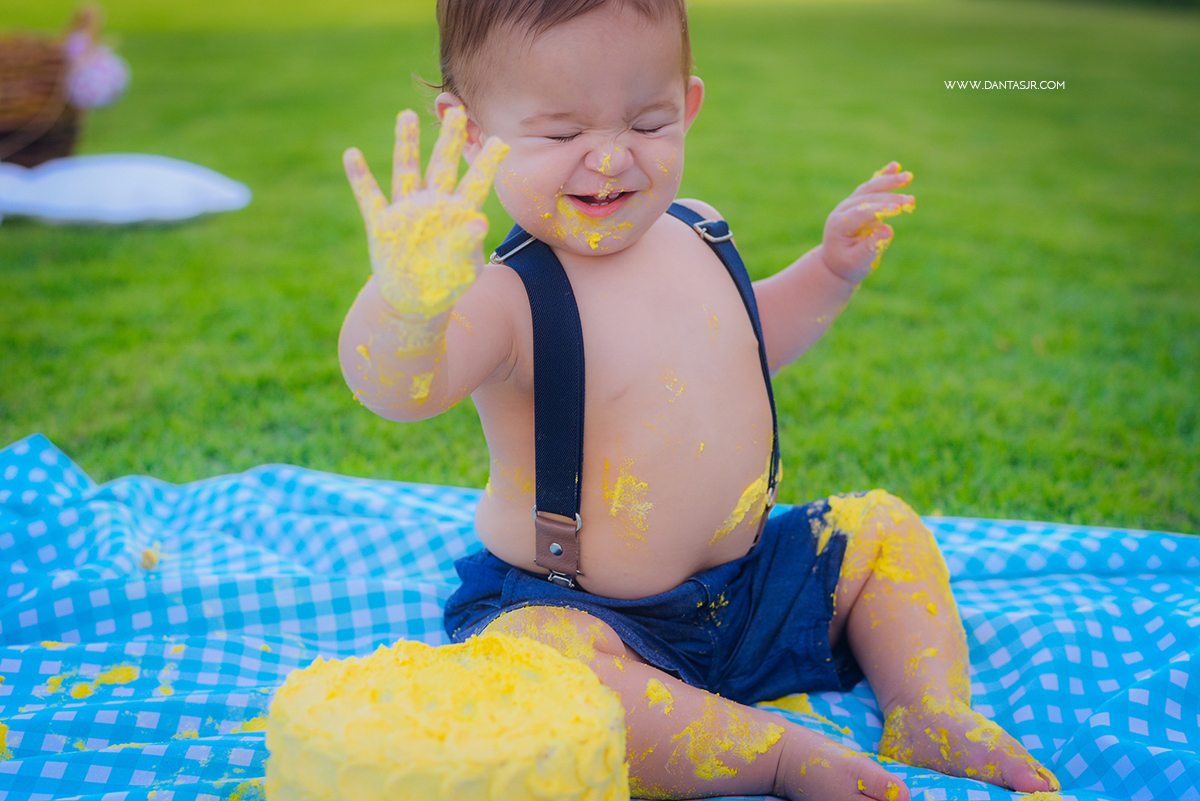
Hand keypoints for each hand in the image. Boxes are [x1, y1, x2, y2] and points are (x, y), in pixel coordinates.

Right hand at [343, 107, 508, 318]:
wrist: (415, 303)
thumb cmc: (446, 283)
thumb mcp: (463, 268)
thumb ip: (468, 243)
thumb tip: (480, 222)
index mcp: (457, 215)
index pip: (475, 184)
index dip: (486, 163)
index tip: (499, 141)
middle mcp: (432, 206)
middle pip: (441, 166)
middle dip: (448, 140)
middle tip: (456, 112)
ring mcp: (406, 212)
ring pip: (406, 171)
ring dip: (406, 144)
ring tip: (406, 115)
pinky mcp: (382, 225)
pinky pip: (369, 197)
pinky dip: (360, 177)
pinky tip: (352, 154)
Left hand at [820, 161, 914, 283]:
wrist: (836, 261)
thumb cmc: (848, 264)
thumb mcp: (857, 262)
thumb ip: (870, 248)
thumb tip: (888, 230)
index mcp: (839, 225)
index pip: (861, 214)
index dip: (879, 211)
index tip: (898, 209)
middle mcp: (842, 210)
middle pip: (867, 198)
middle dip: (890, 198)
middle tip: (911, 201)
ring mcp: (849, 203)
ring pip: (869, 188)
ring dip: (889, 182)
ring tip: (908, 177)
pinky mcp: (858, 201)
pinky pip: (871, 186)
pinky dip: (883, 176)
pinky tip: (896, 166)